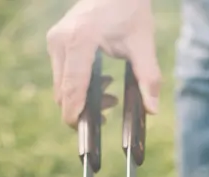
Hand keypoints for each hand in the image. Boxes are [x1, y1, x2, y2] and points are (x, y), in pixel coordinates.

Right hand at [47, 0, 161, 126]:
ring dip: (83, 98)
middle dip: (83, 109)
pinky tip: (103, 83)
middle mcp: (61, 41)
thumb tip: (152, 110)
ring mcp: (55, 41)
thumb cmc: (129, 9)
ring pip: (62, 85)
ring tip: (112, 96)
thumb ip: (148, 77)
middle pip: (63, 91)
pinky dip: (79, 86)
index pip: (73, 87)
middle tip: (110, 109)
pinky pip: (63, 75)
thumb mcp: (143, 43)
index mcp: (80, 40)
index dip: (76, 113)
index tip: (83, 133)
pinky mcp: (56, 42)